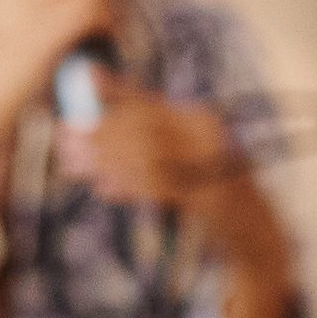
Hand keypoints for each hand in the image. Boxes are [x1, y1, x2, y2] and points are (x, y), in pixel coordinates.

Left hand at [73, 78, 313, 317]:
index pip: (148, 102)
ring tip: (72, 162)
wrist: (253, 229)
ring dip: (104, 158)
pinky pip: (157, 187)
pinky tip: (102, 186)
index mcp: (202, 120)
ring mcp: (211, 165)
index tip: (78, 88)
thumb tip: (94, 108)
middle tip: (64, 136)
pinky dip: (127, 185)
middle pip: (142, 127)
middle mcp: (209, 137)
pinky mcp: (208, 197)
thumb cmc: (209, 185)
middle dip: (99, 131)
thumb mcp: (183, 151)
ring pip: (145, 156)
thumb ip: (148, 129)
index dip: (110, 94)